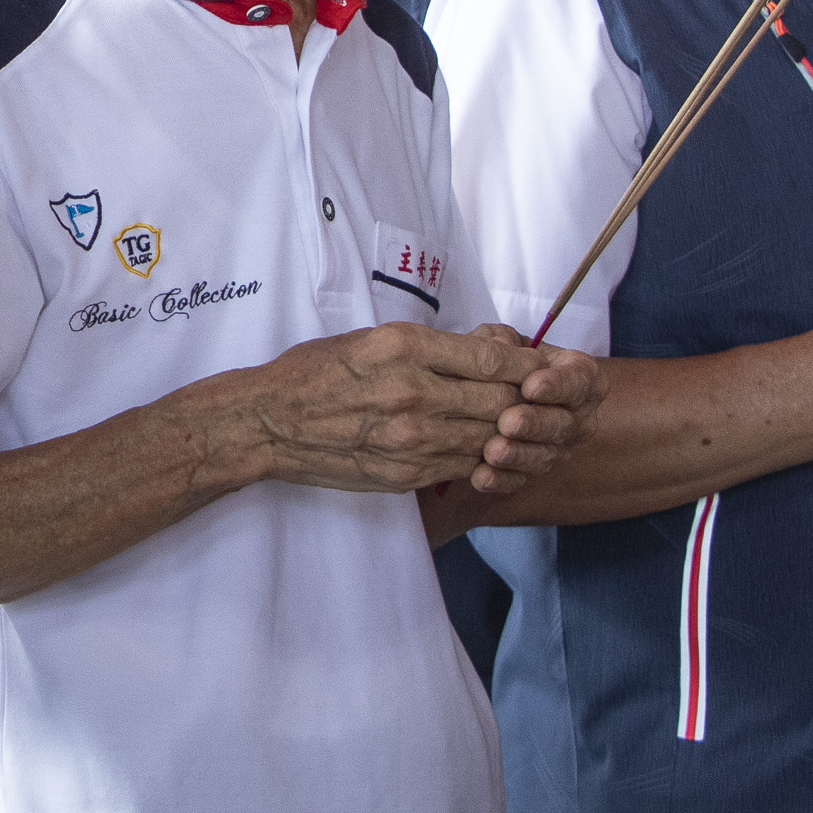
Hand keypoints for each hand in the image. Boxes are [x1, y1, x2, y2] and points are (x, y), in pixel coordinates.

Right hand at [231, 324, 548, 495]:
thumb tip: (492, 349)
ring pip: (489, 438)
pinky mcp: (406, 474)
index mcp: (405, 348)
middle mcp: (414, 393)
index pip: (494, 361)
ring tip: (517, 426)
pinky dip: (482, 457)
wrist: (269, 423)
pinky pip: (465, 466)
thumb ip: (433, 347)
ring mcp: (411, 440)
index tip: (543, 367)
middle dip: (528, 401)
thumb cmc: (316, 372)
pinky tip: (483, 448)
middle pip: (502, 402)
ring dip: (508, 433)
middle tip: (541, 400)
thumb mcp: (372, 338)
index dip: (529, 368)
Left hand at [453, 325, 606, 495]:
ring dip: (519, 455)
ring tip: (493, 451)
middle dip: (536, 424)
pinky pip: (520, 481)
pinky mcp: (532, 471)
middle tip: (508, 422)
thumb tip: (499, 349)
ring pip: (545, 455)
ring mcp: (557, 446)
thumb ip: (500, 340)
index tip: (531, 387)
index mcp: (578, 375)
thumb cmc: (497, 356)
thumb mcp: (497, 337)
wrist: (478, 388)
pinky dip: (500, 481)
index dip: (558, 385)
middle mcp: (577, 415)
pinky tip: (480, 477)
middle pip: (564, 423)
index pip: (580, 380)